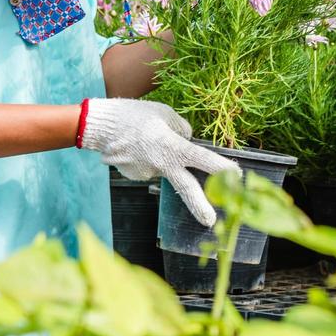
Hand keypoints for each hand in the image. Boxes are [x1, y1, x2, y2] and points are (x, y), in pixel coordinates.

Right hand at [79, 99, 237, 225]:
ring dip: (161, 159)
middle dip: (199, 206)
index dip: (220, 167)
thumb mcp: (164, 114)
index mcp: (171, 146)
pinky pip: (149, 168)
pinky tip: (135, 148)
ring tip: (142, 138)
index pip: (201, 159)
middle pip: (186, 188)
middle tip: (211, 221)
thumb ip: (181, 130)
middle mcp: (161, 164)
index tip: (236, 176)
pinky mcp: (135, 177)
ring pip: (164, 168)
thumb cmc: (134, 115)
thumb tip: (189, 140)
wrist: (99, 127)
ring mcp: (147, 173)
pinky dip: (147, 159)